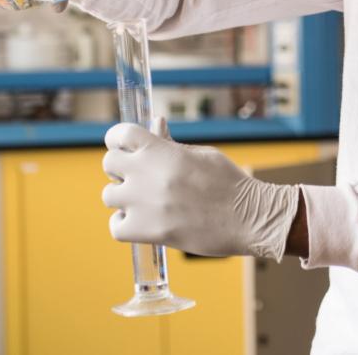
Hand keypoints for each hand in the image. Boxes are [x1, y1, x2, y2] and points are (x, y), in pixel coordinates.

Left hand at [102, 120, 299, 259]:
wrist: (248, 217)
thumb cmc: (229, 183)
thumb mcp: (201, 154)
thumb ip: (171, 144)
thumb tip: (155, 125)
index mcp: (163, 151)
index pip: (119, 134)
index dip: (119, 138)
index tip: (125, 145)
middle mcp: (149, 175)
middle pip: (109, 163)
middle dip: (120, 167)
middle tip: (138, 174)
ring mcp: (145, 204)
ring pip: (108, 195)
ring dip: (122, 196)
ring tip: (143, 200)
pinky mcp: (148, 232)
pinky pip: (115, 227)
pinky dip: (124, 224)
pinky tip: (141, 220)